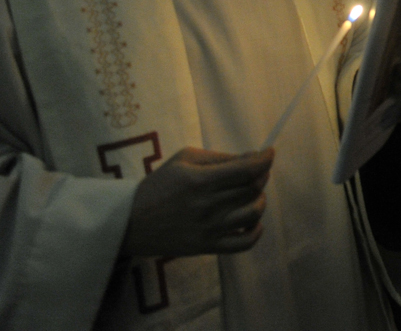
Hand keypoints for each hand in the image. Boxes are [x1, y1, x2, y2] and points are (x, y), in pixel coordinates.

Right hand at [122, 147, 273, 256]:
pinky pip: (244, 243)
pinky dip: (256, 231)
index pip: (247, 170)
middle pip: (252, 188)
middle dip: (261, 175)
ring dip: (259, 199)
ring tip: (251, 193)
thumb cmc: (159, 185)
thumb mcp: (184, 160)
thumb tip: (252, 157)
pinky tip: (251, 220)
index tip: (269, 152)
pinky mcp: (208, 247)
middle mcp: (207, 206)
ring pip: (253, 213)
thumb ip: (219, 157)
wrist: (131, 222)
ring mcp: (209, 229)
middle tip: (255, 170)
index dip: (265, 159)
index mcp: (200, 181)